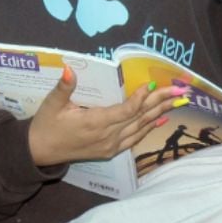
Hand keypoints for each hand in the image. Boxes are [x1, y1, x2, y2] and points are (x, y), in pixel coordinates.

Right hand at [28, 67, 175, 166]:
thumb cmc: (46, 125)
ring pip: (141, 128)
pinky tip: (161, 119)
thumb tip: (69, 69)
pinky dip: (149, 128)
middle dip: (161, 103)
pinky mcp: (110, 151)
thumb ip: (63, 87)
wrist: (39, 153)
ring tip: (179, 102)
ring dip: (160, 113)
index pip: (125, 110)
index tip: (153, 85)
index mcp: (94, 123)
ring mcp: (110, 145)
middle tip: (181, 92)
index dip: (141, 98)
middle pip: (139, 117)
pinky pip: (134, 139)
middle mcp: (107, 136)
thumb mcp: (51, 104)